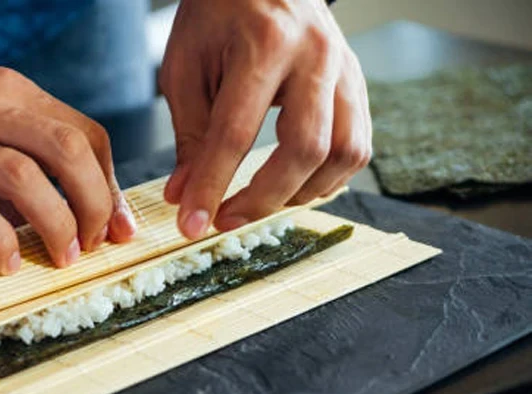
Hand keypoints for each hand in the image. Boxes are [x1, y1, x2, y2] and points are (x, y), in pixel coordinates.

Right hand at [0, 23, 136, 274]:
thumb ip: (16, 146)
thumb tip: (62, 203)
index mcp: (7, 91)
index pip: (83, 132)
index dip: (109, 184)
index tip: (116, 224)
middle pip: (67, 150)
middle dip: (95, 204)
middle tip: (96, 244)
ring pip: (25, 177)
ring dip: (56, 223)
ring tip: (61, 256)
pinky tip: (6, 262)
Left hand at [160, 0, 371, 237]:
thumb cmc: (216, 17)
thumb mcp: (185, 68)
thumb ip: (188, 136)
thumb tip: (184, 197)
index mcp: (264, 43)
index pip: (236, 134)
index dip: (211, 187)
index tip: (190, 225)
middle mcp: (315, 56)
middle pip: (305, 149)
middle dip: (263, 199)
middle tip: (225, 220)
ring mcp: (344, 68)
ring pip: (344, 154)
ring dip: (301, 193)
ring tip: (260, 202)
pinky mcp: (357, 82)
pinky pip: (358, 146)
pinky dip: (329, 178)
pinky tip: (295, 185)